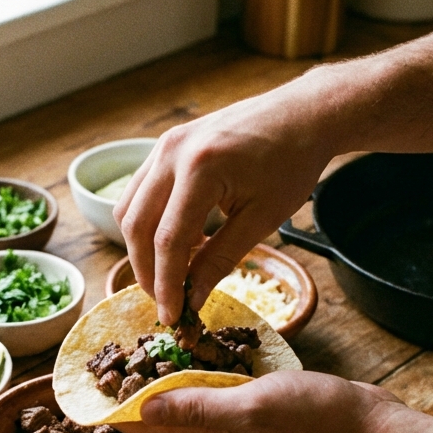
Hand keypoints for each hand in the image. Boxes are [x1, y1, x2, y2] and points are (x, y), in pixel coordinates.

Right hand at [112, 73, 337, 324]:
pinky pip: (141, 192)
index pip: (168, 241)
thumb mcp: (261, 219)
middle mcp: (172, 152)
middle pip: (136, 225)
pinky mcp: (166, 145)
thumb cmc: (292, 163)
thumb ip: (220, 260)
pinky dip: (151, 222)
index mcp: (200, 169)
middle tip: (167, 301)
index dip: (166, 285)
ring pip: (129, 208)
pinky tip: (182, 240)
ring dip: (143, 247)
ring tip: (174, 272)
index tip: (173, 317)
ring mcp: (164, 145)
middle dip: (146, 270)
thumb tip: (192, 298)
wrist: (303, 115)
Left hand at [116, 370, 404, 432]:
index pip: (148, 430)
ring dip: (165, 382)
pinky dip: (202, 373)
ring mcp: (243, 421)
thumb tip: (142, 409)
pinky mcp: (263, 406)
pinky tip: (200, 352)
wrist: (372, 431)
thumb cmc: (316, 421)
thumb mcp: (251, 408)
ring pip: (191, 402)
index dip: (115, 412)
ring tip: (141, 353)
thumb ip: (198, 408)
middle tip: (107, 362)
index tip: (87, 390)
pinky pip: (220, 390)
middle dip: (132, 395)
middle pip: (163, 417)